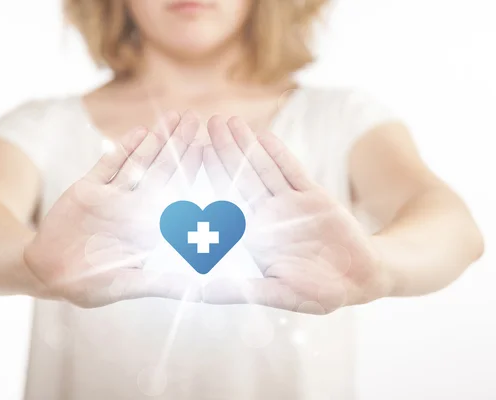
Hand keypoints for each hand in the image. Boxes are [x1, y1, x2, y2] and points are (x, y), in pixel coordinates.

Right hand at [23, 111, 202, 306]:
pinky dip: (123, 148)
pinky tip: (140, 131)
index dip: (190, 169)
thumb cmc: (90, 285)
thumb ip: (167, 284)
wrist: (44, 272)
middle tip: (194, 119)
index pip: (174, 192)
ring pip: (137, 162)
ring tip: (174, 117)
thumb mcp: (131, 285)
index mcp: (148, 228)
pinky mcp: (88, 189)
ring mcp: (112, 196)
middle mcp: (134, 208)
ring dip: (155, 140)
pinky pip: (108, 164)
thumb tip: (206, 294)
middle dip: (177, 145)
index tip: (207, 147)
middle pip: (161, 171)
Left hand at [202, 116, 390, 313]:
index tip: (195, 154)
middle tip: (208, 123)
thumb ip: (241, 290)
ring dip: (247, 145)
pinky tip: (263, 135)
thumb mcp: (278, 294)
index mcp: (253, 236)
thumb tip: (198, 294)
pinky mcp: (313, 196)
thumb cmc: (319, 293)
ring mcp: (289, 203)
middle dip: (225, 150)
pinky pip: (293, 171)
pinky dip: (279, 154)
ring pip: (264, 168)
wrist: (361, 279)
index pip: (228, 202)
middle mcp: (266, 215)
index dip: (213, 178)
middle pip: (241, 177)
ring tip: (229, 120)